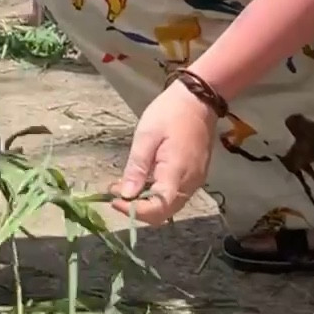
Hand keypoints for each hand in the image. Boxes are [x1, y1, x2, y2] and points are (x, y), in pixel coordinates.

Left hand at [110, 80, 216, 226]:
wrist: (198, 100)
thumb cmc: (170, 113)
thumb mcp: (146, 136)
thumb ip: (137, 168)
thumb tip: (126, 195)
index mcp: (177, 173)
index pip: (157, 209)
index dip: (134, 211)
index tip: (114, 200)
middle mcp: (190, 184)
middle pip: (164, 213)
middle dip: (138, 208)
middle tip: (116, 192)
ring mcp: (195, 181)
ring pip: (169, 206)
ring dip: (146, 203)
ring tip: (125, 185)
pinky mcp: (196, 176)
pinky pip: (175, 195)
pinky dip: (157, 195)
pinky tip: (143, 180)